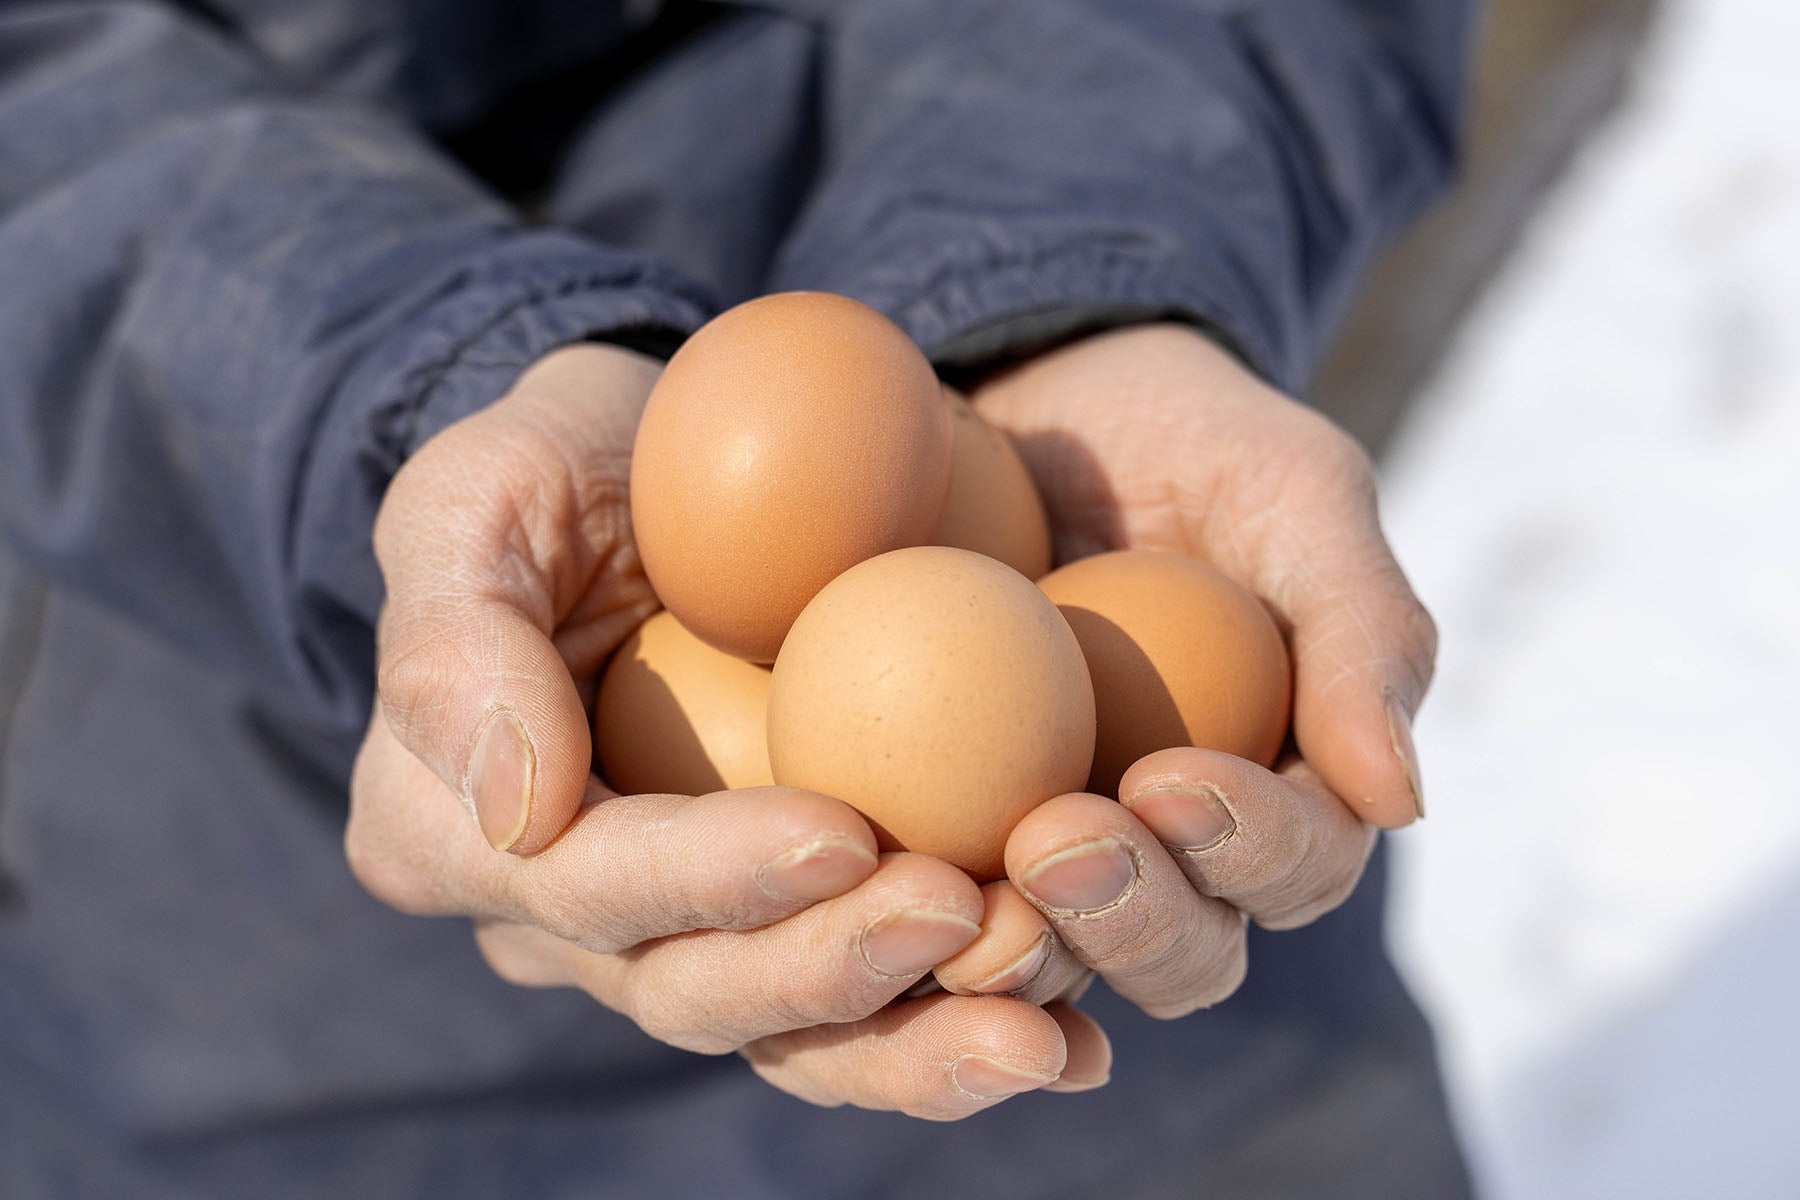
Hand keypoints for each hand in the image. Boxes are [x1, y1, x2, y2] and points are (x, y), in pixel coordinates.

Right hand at [347, 343, 1108, 1116]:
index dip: (709, 878)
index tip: (842, 830)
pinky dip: (968, 1024)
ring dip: (921, 1040)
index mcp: (456, 837)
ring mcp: (692, 937)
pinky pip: (882, 1004)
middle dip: (832, 970)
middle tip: (964, 915)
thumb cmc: (560, 467)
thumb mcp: (474, 494)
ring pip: (799, 1035)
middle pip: (698, 989)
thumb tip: (518, 813)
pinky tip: (1079, 1040)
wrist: (672, 475)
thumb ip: (458, 639)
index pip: (585, 884)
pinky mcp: (801, 922)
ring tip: (1044, 1021)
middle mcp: (569, 925)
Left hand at [936, 324, 1435, 1017]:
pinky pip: (931, 898)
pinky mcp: (947, 836)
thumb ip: (1362, 631)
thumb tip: (1398, 802)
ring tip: (963, 881)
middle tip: (1056, 839)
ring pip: (1059, 962)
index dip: (1249, 849)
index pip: (1297, 864)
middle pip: (1183, 952)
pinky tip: (865, 868)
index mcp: (1287, 792)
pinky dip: (907, 902)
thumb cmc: (1192, 438)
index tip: (1172, 782)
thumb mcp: (1295, 492)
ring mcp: (1059, 856)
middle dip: (1132, 916)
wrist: (1043, 399)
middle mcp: (1179, 855)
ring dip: (1022, 942)